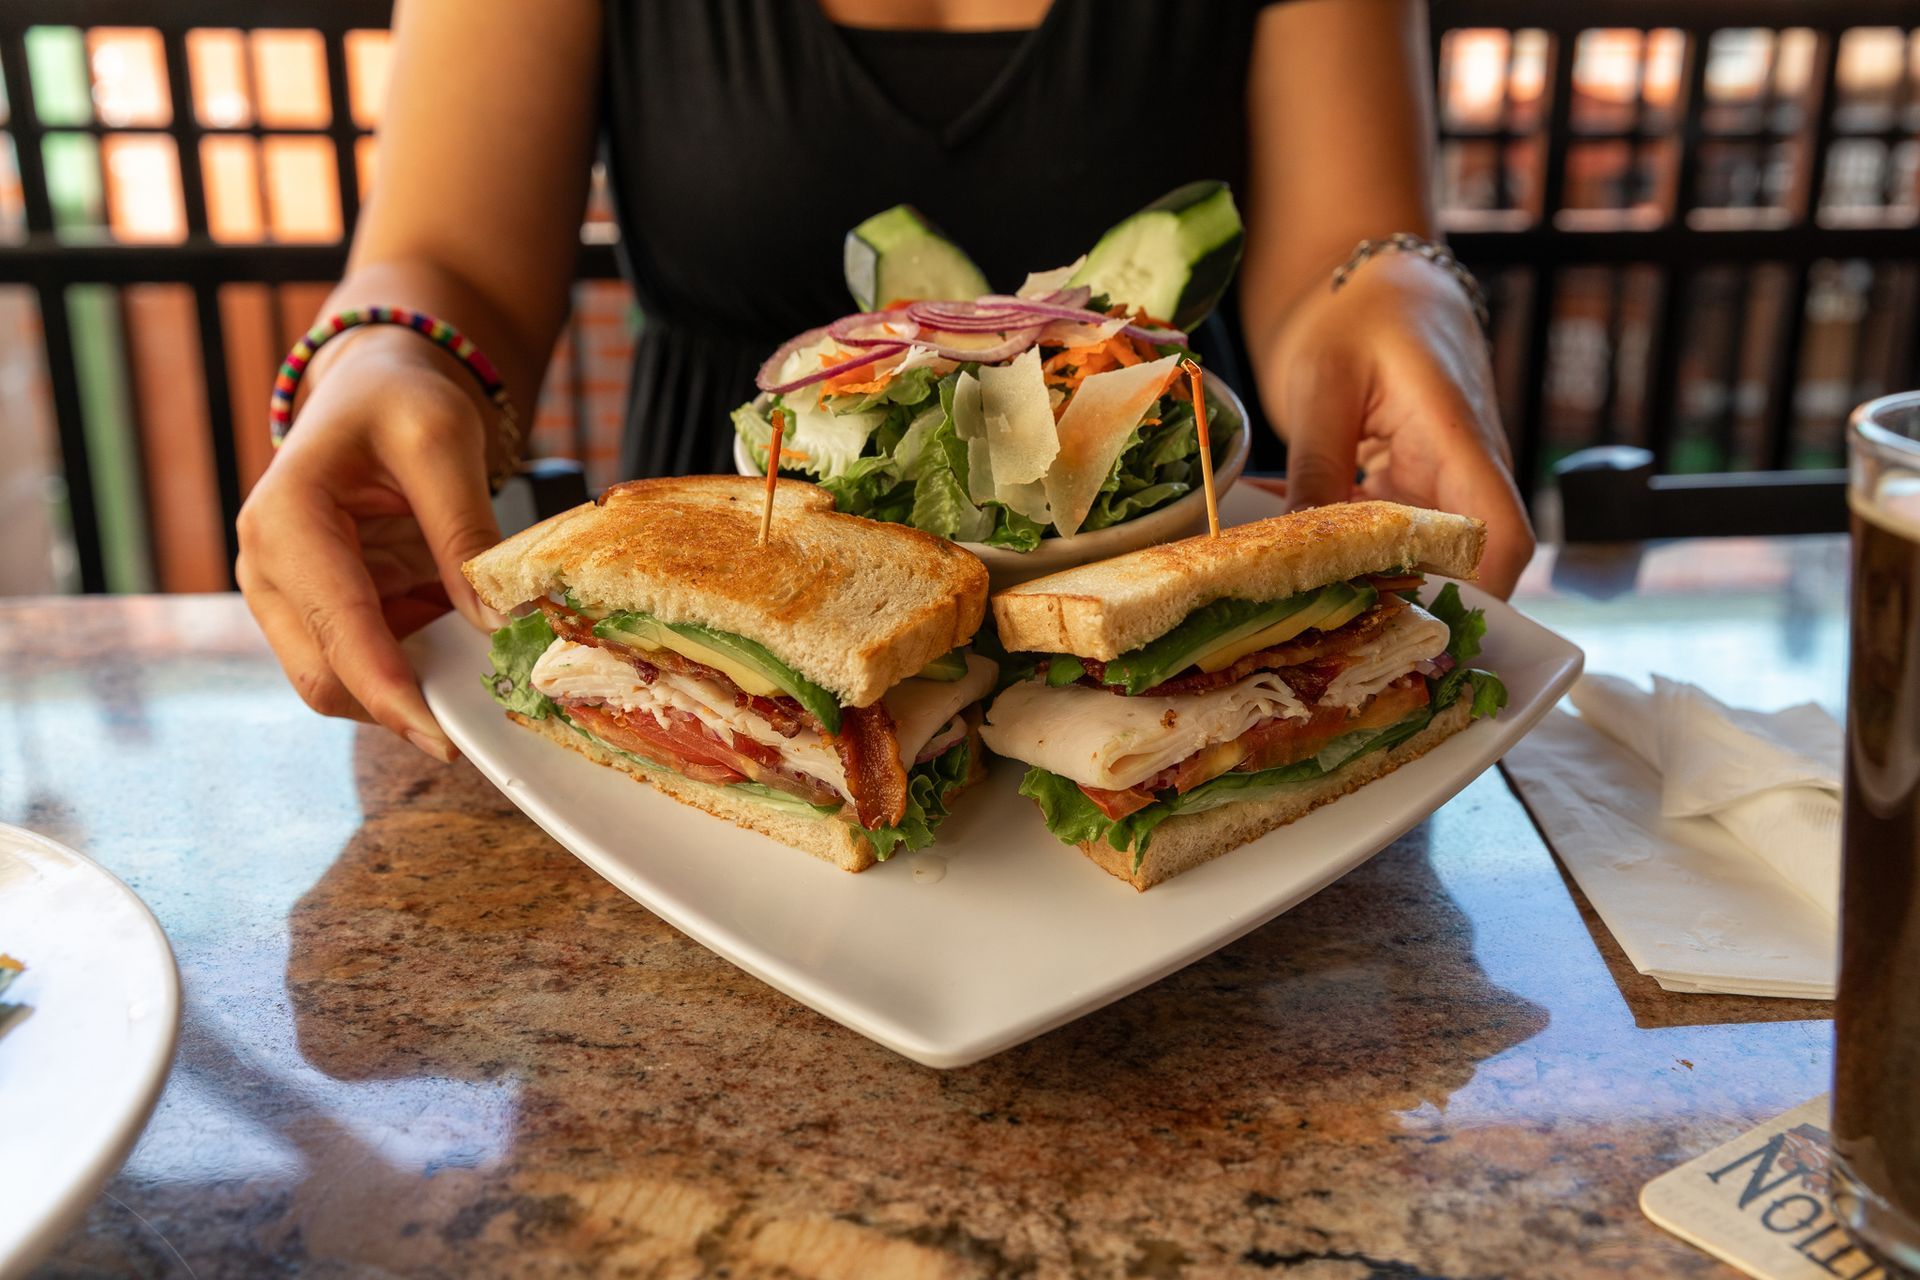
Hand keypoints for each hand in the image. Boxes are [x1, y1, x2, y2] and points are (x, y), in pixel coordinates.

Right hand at [236, 329, 504, 760]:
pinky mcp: (316, 611)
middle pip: (324, 675)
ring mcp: (285, 596)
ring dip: (407, 688)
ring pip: (339, 681)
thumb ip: (464, 531)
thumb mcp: (442, 442)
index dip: (388, 689)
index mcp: (285, 519)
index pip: (337, 625)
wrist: (372, 391)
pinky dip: (411, 666)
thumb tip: (495, 623)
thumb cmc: (398, 402)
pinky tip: (453, 642)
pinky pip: (361, 662)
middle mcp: (267, 568)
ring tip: (473, 666)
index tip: (439, 738)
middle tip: (479, 721)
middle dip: (398, 706)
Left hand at [1265, 252, 1534, 596]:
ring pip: (1423, 559)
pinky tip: (1287, 551)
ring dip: (1369, 582)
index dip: (1475, 593)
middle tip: (1330, 632)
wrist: (1383, 289)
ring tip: (1300, 596)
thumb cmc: (1362, 319)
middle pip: (1465, 566)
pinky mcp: (1415, 494)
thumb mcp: (1325, 383)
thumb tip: (1297, 547)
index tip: (1414, 625)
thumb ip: (1317, 464)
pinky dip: (1346, 551)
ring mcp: (1442, 487)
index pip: (1501, 537)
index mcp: (1460, 441)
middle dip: (1407, 606)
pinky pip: (1390, 540)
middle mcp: (1465, 474)